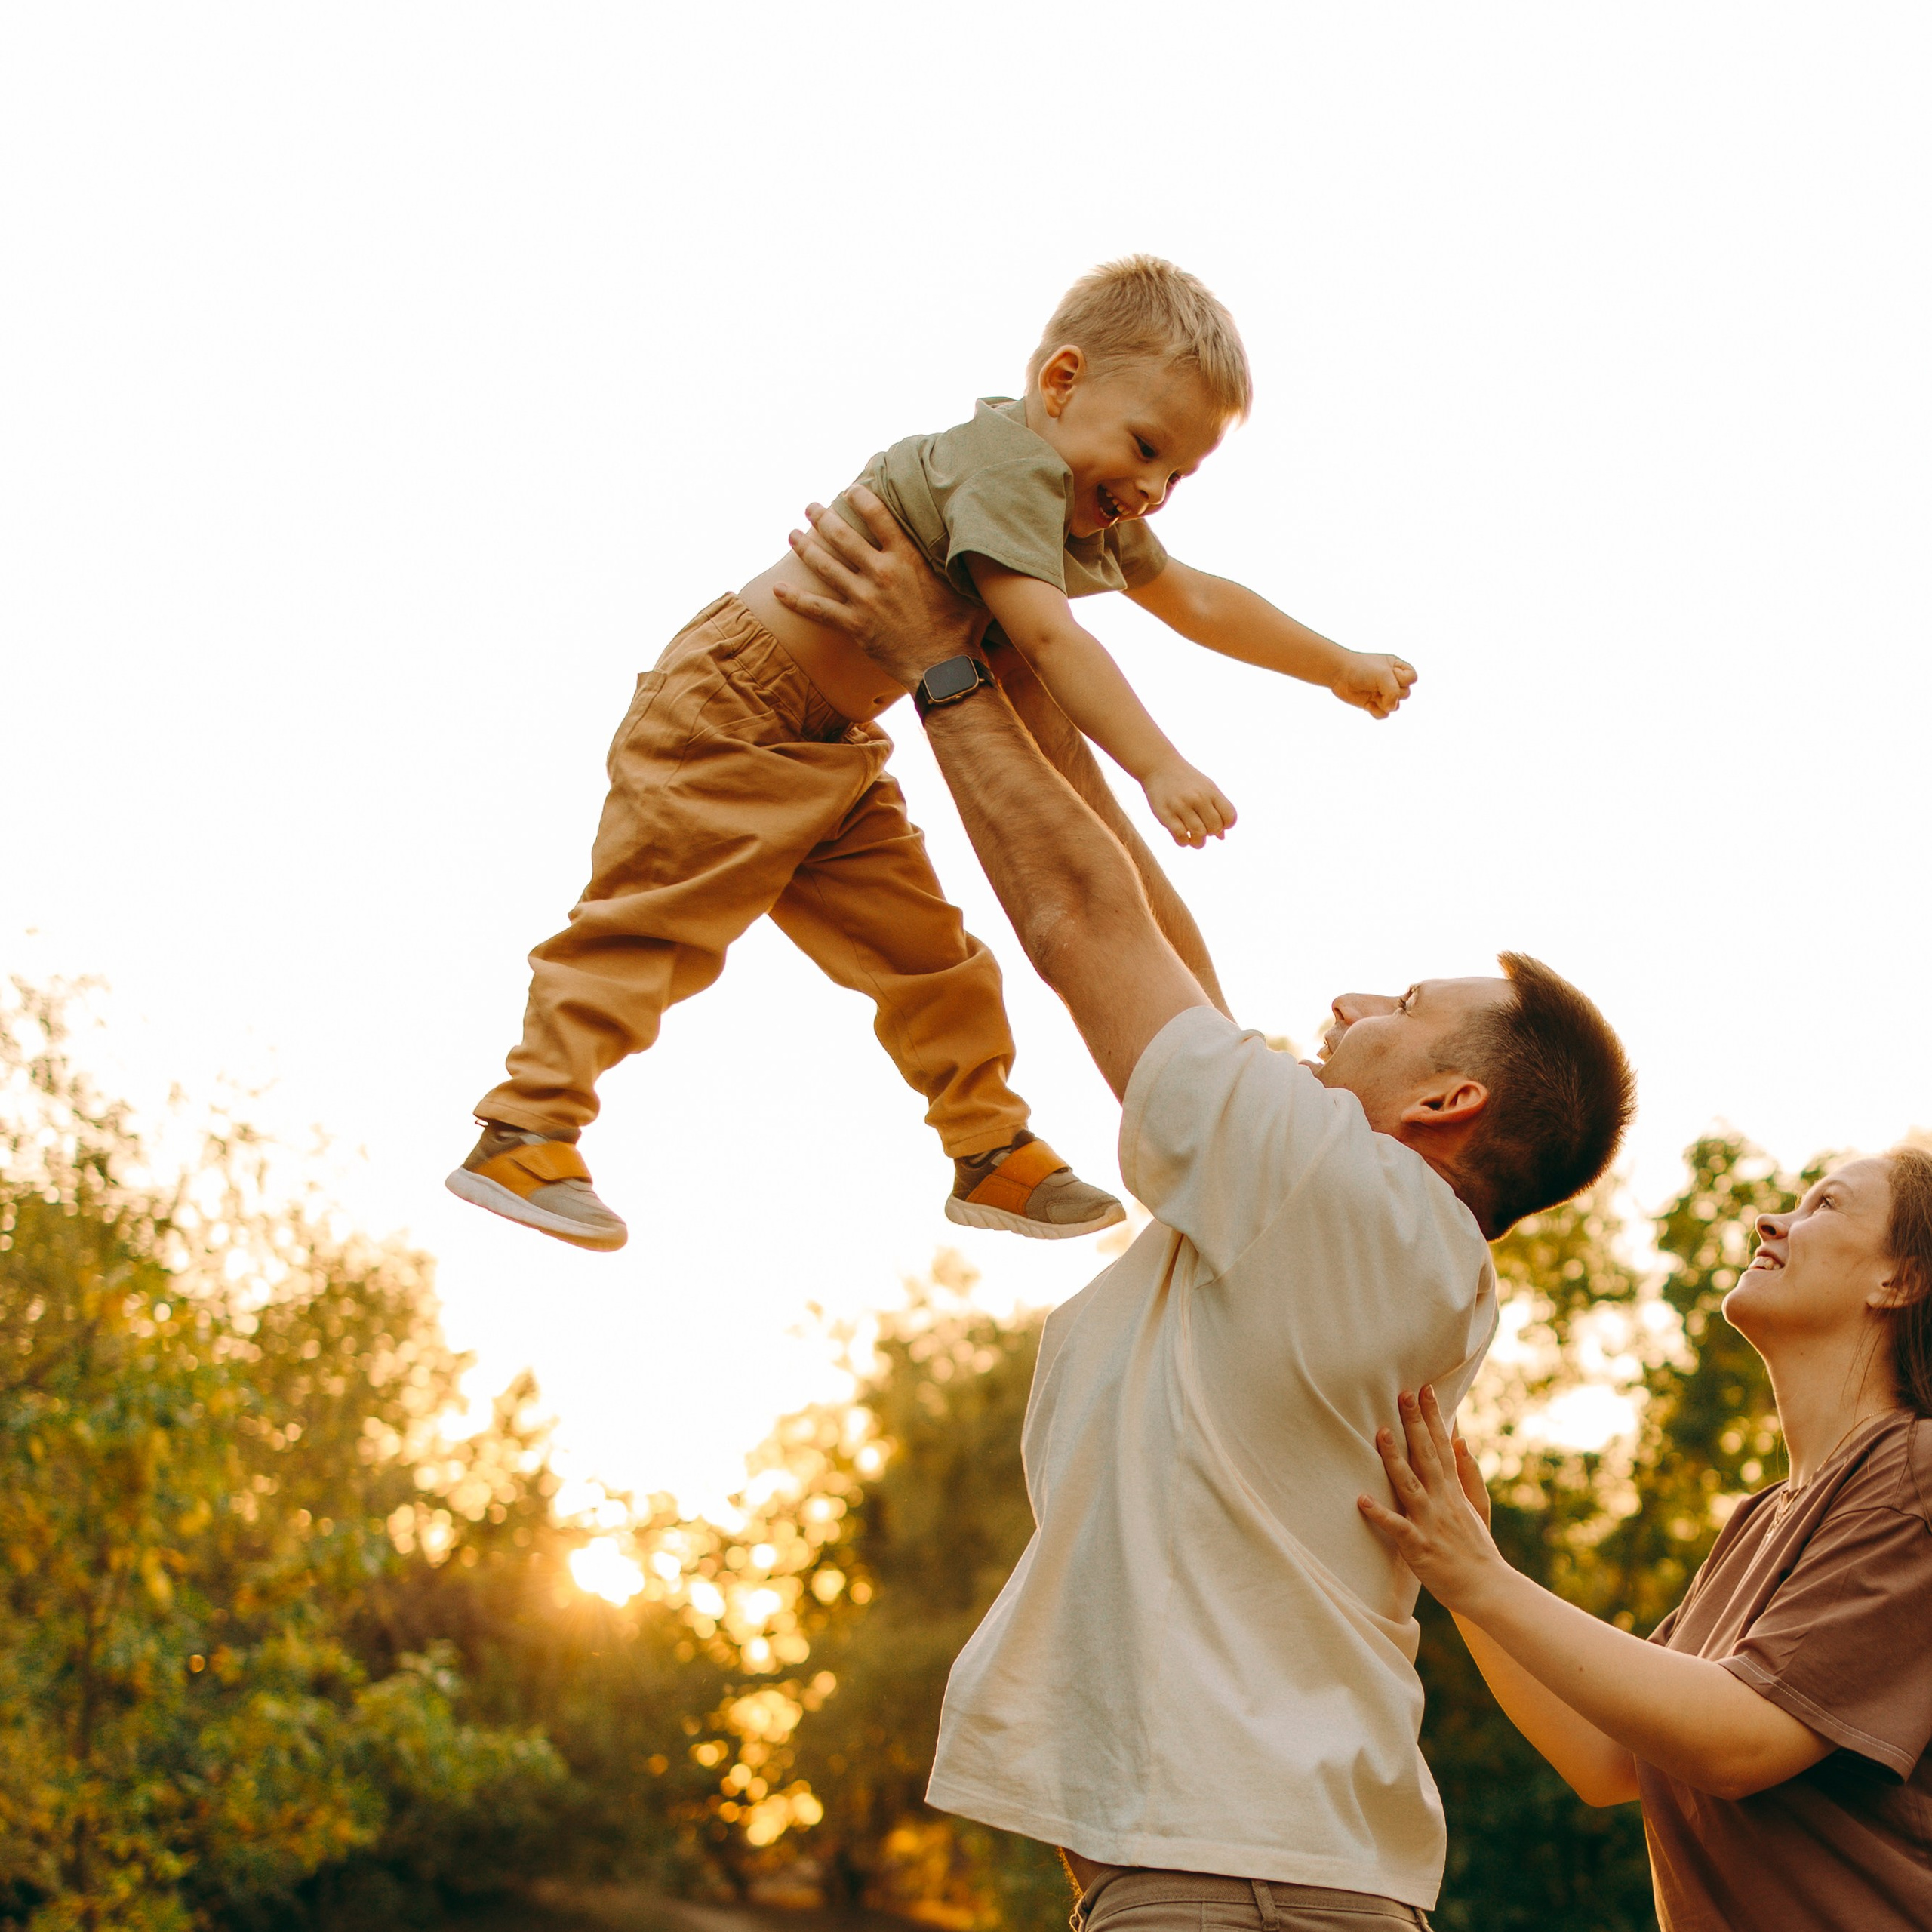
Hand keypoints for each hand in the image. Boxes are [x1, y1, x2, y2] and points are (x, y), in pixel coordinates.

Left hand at [770, 485, 984, 687]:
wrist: (944, 666)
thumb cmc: (961, 626)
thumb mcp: (966, 584)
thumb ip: (961, 558)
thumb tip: (974, 536)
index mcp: (907, 558)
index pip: (878, 516)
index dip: (860, 497)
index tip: (850, 488)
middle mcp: (881, 573)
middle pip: (843, 536)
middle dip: (822, 517)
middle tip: (809, 506)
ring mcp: (864, 599)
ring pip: (825, 566)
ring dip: (805, 548)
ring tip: (791, 534)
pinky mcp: (854, 625)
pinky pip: (817, 610)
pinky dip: (795, 599)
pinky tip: (777, 589)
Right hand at [1143, 761, 1235, 847]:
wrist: (1159, 766)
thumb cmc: (1186, 780)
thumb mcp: (1205, 788)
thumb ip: (1216, 809)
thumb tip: (1222, 837)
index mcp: (1211, 791)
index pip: (1230, 817)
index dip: (1226, 825)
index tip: (1217, 823)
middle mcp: (1198, 798)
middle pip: (1215, 827)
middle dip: (1211, 833)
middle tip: (1203, 829)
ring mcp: (1181, 806)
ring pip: (1199, 834)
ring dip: (1198, 842)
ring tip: (1194, 839)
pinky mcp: (1165, 814)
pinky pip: (1181, 836)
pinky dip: (1184, 842)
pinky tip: (1183, 838)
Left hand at [1331, 651, 1416, 719]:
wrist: (1339, 674)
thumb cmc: (1362, 669)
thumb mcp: (1383, 675)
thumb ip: (1393, 692)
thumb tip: (1391, 709)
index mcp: (1397, 667)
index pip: (1412, 678)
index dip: (1403, 679)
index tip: (1390, 673)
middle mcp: (1391, 680)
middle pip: (1406, 694)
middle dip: (1394, 693)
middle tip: (1379, 687)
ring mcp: (1382, 693)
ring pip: (1395, 706)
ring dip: (1384, 703)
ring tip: (1373, 696)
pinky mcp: (1372, 703)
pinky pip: (1384, 714)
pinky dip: (1377, 712)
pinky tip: (1368, 705)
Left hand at [1357, 1384, 1506, 1613]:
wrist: (1487, 1588)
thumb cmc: (1477, 1547)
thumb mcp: (1478, 1506)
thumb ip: (1468, 1474)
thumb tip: (1461, 1441)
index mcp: (1454, 1490)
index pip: (1443, 1446)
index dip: (1433, 1417)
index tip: (1425, 1390)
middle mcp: (1442, 1500)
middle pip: (1427, 1455)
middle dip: (1415, 1424)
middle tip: (1403, 1393)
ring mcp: (1430, 1522)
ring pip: (1409, 1484)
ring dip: (1394, 1458)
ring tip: (1380, 1432)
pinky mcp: (1418, 1546)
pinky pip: (1396, 1527)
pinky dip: (1379, 1513)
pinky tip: (1361, 1499)